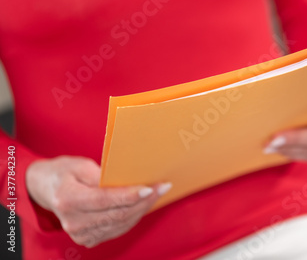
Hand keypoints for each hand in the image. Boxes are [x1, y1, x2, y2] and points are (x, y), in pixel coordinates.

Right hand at [26, 156, 171, 247]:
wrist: (46, 189)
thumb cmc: (64, 173)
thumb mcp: (80, 165)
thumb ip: (101, 175)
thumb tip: (128, 180)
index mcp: (69, 200)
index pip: (106, 200)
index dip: (130, 195)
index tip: (150, 188)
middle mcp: (74, 221)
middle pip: (118, 214)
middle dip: (144, 200)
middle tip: (162, 187)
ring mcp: (80, 233)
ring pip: (121, 224)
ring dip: (142, 209)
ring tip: (158, 193)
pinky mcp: (88, 238)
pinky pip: (118, 229)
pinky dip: (133, 217)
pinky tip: (143, 204)